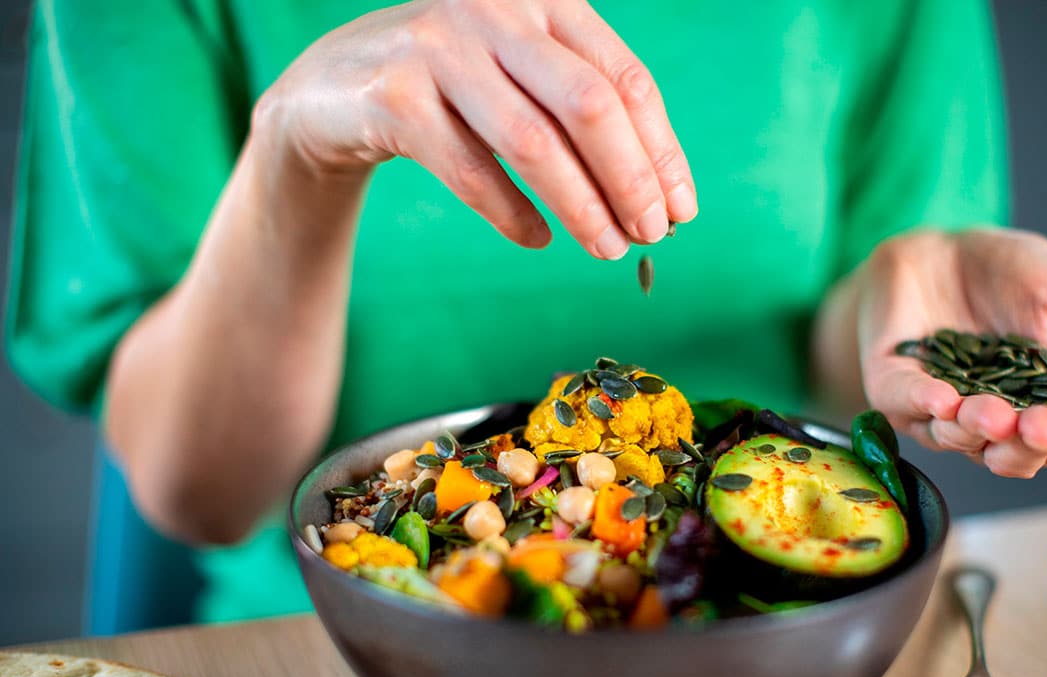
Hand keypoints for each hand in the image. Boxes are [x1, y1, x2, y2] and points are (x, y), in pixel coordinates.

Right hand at [252, 0, 696, 258]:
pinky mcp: (393, 96)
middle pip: (590, 106)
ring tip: (608, 249)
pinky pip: (470, 170)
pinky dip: (512, 213)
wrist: (332, 86)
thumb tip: (658, 195)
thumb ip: (581, 112)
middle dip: (631, 180)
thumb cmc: (451, 87)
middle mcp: (497, 9)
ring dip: (581, 206)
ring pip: (533, 143)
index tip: (681, 211)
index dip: (662, 151)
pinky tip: (537, 238)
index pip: (626, 80)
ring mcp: (441, 48)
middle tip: (651, 235)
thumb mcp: (522, 75)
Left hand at [852, 229, 1046, 477]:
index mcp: (1040, 411)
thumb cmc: (1018, 279)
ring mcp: (938, 410)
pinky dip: (923, 402)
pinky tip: (944, 398)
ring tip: (994, 413)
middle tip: (1043, 427)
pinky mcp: (893, 386)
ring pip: (958, 439)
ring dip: (978, 429)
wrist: (949, 243)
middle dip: (1029, 445)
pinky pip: (904, 404)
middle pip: (1012, 458)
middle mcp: (989, 423)